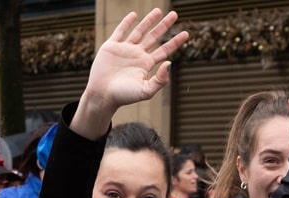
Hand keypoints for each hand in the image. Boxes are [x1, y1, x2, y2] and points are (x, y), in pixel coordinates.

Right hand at [71, 9, 187, 136]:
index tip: (186, 33)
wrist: (102, 95)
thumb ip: (160, 80)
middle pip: (154, 37)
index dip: (175, 42)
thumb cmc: (124, 96)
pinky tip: (134, 15)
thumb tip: (170, 63)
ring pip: (139, 31)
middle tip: (174, 14)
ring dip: (148, 21)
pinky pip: (120, 31)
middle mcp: (137, 55)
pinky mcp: (111, 46)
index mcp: (146, 65)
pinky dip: (126, 22)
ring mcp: (124, 50)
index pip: (164, 50)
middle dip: (164, 26)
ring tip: (158, 10)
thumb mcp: (145, 91)